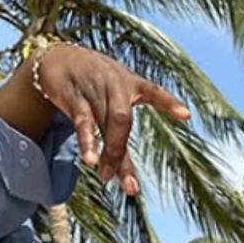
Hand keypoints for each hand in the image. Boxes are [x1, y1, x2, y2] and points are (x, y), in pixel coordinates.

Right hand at [5, 45, 189, 195]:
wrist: (58, 57)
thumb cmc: (91, 80)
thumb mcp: (111, 91)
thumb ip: (118, 125)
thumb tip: (121, 166)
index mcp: (129, 83)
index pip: (153, 91)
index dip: (168, 102)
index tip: (186, 115)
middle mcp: (114, 85)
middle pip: (122, 119)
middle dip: (122, 151)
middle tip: (128, 185)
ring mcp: (93, 90)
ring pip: (105, 123)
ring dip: (107, 151)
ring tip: (106, 176)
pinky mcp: (73, 96)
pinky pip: (82, 119)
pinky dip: (87, 139)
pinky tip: (89, 158)